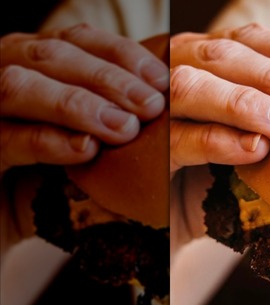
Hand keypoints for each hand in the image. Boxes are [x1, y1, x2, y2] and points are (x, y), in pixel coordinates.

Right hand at [0, 24, 168, 173]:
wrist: (4, 209)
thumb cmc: (52, 171)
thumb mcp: (85, 134)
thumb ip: (113, 112)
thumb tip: (164, 101)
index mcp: (33, 59)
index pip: (79, 40)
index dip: (122, 55)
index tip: (161, 80)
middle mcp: (3, 70)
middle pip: (52, 56)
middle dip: (108, 79)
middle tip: (151, 105)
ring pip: (19, 86)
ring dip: (77, 104)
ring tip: (123, 128)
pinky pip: (6, 138)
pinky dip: (46, 140)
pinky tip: (84, 148)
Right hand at [169, 24, 269, 254]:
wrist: (156, 213)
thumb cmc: (211, 166)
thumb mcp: (245, 131)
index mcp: (204, 56)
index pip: (248, 39)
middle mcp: (174, 68)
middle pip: (224, 57)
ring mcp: (152, 105)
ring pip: (192, 86)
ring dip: (247, 104)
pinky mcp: (143, 150)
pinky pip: (176, 138)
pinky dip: (217, 140)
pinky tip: (254, 149)